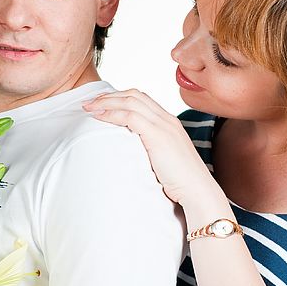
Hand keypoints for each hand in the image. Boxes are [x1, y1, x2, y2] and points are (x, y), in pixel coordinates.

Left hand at [82, 89, 214, 204]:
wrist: (197, 190)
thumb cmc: (180, 182)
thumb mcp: (164, 159)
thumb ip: (150, 149)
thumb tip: (130, 151)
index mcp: (169, 122)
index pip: (142, 99)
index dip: (119, 98)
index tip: (101, 105)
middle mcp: (167, 119)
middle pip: (134, 95)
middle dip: (109, 96)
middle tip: (89, 103)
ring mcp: (164, 125)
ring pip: (130, 101)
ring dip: (106, 103)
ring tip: (89, 108)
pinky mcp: (158, 135)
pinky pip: (130, 116)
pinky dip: (111, 114)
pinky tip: (99, 118)